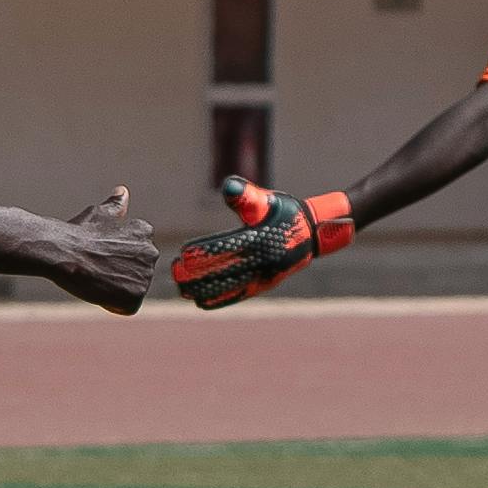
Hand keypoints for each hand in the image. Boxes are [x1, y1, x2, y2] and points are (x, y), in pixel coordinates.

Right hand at [40, 185, 164, 319]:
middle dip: (118, 273)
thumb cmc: (79, 233)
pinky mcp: (136, 296)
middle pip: (134, 272)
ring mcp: (145, 275)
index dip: (115, 258)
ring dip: (115, 288)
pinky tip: (98, 290)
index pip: (135, 253)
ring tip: (97, 277)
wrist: (63, 252)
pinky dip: (112, 305)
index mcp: (145, 232)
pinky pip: (125, 307)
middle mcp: (151, 253)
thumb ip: (116, 206)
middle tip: (97, 266)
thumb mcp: (99, 214)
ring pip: (130, 290)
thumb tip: (122, 192)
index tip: (101, 254)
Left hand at [170, 184, 355, 312]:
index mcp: (262, 238)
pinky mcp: (263, 285)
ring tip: (182, 288)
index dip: (205, 252)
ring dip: (204, 289)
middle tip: (175, 273)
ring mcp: (264, 276)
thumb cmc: (283, 212)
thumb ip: (246, 195)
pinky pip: (239, 295)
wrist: (312, 233)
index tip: (184, 255)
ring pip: (229, 286)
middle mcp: (263, 260)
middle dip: (198, 274)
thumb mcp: (267, 200)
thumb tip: (229, 187)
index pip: (228, 247)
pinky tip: (201, 301)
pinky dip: (219, 299)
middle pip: (225, 270)